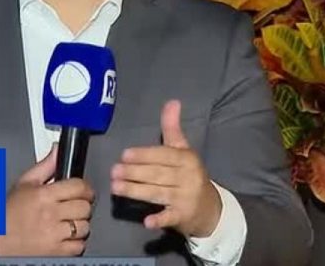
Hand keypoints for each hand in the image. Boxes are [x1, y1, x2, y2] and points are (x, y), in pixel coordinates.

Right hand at [0, 144, 95, 255]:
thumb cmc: (8, 214)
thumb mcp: (24, 184)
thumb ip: (45, 165)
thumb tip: (57, 149)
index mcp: (43, 195)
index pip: (79, 187)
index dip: (84, 188)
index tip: (82, 191)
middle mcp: (50, 215)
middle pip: (85, 207)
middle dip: (81, 206)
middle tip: (72, 207)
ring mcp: (54, 235)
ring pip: (84, 227)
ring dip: (79, 225)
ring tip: (66, 223)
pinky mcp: (56, 252)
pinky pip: (79, 245)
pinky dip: (75, 242)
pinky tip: (63, 236)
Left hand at [110, 100, 221, 237]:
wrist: (210, 208)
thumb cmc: (190, 175)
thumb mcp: (183, 150)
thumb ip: (173, 127)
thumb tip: (172, 101)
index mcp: (187, 159)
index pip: (163, 155)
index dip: (144, 155)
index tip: (125, 155)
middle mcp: (188, 177)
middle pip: (157, 174)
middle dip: (134, 173)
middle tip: (113, 171)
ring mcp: (186, 198)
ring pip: (158, 193)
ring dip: (136, 191)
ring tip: (115, 188)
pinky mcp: (183, 217)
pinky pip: (170, 217)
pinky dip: (159, 219)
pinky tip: (146, 222)